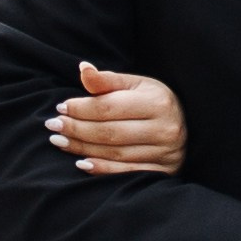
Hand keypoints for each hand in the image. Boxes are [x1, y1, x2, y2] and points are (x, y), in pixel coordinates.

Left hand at [48, 60, 186, 175]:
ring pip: (115, 153)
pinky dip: (102, 169)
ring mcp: (165, 153)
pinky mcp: (163, 172)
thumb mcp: (136, 85)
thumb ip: (107, 80)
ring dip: (82, 148)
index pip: (110, 107)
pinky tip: (81, 163)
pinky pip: (126, 172)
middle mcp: (164, 129)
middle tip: (52, 126)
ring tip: (59, 141)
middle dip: (77, 129)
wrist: (187, 125)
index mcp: (157, 102)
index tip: (60, 108)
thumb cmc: (153, 101)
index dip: (82, 109)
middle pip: (110, 132)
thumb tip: (83, 68)